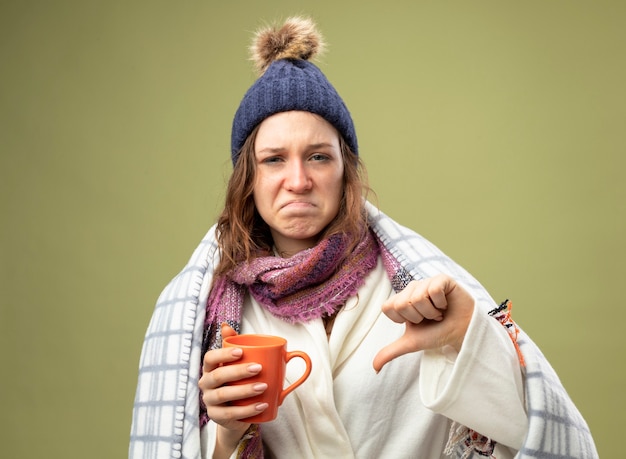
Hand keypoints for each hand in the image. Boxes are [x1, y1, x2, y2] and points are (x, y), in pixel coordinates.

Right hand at [199, 324, 267, 454]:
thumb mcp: (236, 363)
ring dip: (244, 391)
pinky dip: (247, 410)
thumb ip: (233, 344)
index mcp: (210, 368)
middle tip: (259, 368)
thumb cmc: (236, 382)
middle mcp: (205, 384)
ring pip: (223, 395)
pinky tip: (262, 405)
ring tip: (263, 387)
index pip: (209, 358)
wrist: (235, 412)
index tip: (241, 351)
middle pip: (218, 376)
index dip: (223, 354)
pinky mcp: (216, 416)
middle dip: (238, 371)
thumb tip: (225, 325)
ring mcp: (209, 401)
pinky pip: (230, 414)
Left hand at [372, 274, 473, 372]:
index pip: (388, 308)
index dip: (403, 320)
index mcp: (401, 300)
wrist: (462, 333)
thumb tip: (374, 368)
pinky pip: (433, 290)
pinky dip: (441, 303)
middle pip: (402, 304)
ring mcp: (426, 282)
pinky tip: (446, 304)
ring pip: (418, 298)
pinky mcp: (441, 279)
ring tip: (439, 313)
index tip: (416, 323)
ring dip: (432, 312)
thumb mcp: (412, 343)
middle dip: (419, 317)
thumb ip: (391, 352)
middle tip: (430, 318)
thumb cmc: (437, 333)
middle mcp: (411, 288)